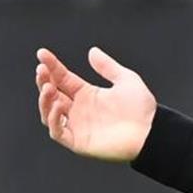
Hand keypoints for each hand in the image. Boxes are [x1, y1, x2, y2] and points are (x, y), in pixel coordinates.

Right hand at [35, 46, 157, 161]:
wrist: (151, 131)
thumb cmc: (141, 108)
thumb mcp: (126, 80)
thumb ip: (107, 66)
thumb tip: (92, 51)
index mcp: (87, 94)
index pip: (63, 78)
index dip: (52, 66)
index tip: (42, 54)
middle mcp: (78, 109)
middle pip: (52, 94)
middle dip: (44, 81)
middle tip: (41, 70)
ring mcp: (77, 125)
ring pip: (49, 113)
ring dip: (45, 100)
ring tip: (49, 87)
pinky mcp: (78, 141)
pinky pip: (57, 132)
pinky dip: (53, 119)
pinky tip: (58, 105)